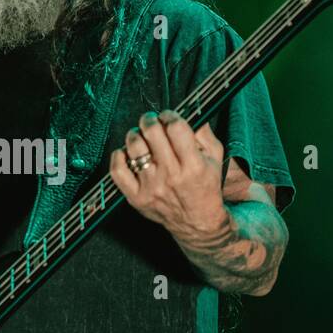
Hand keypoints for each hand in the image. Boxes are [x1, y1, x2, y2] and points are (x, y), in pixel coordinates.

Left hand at [108, 109, 230, 245]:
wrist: (197, 222)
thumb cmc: (205, 186)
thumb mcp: (215, 158)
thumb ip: (205, 133)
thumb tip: (193, 110)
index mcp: (193, 165)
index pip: (175, 127)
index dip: (170, 115)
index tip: (168, 116)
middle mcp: (171, 176)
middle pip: (152, 133)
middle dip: (150, 120)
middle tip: (151, 121)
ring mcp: (152, 188)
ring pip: (134, 147)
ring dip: (135, 135)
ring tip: (140, 137)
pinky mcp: (136, 198)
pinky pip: (117, 171)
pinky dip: (118, 156)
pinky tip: (126, 153)